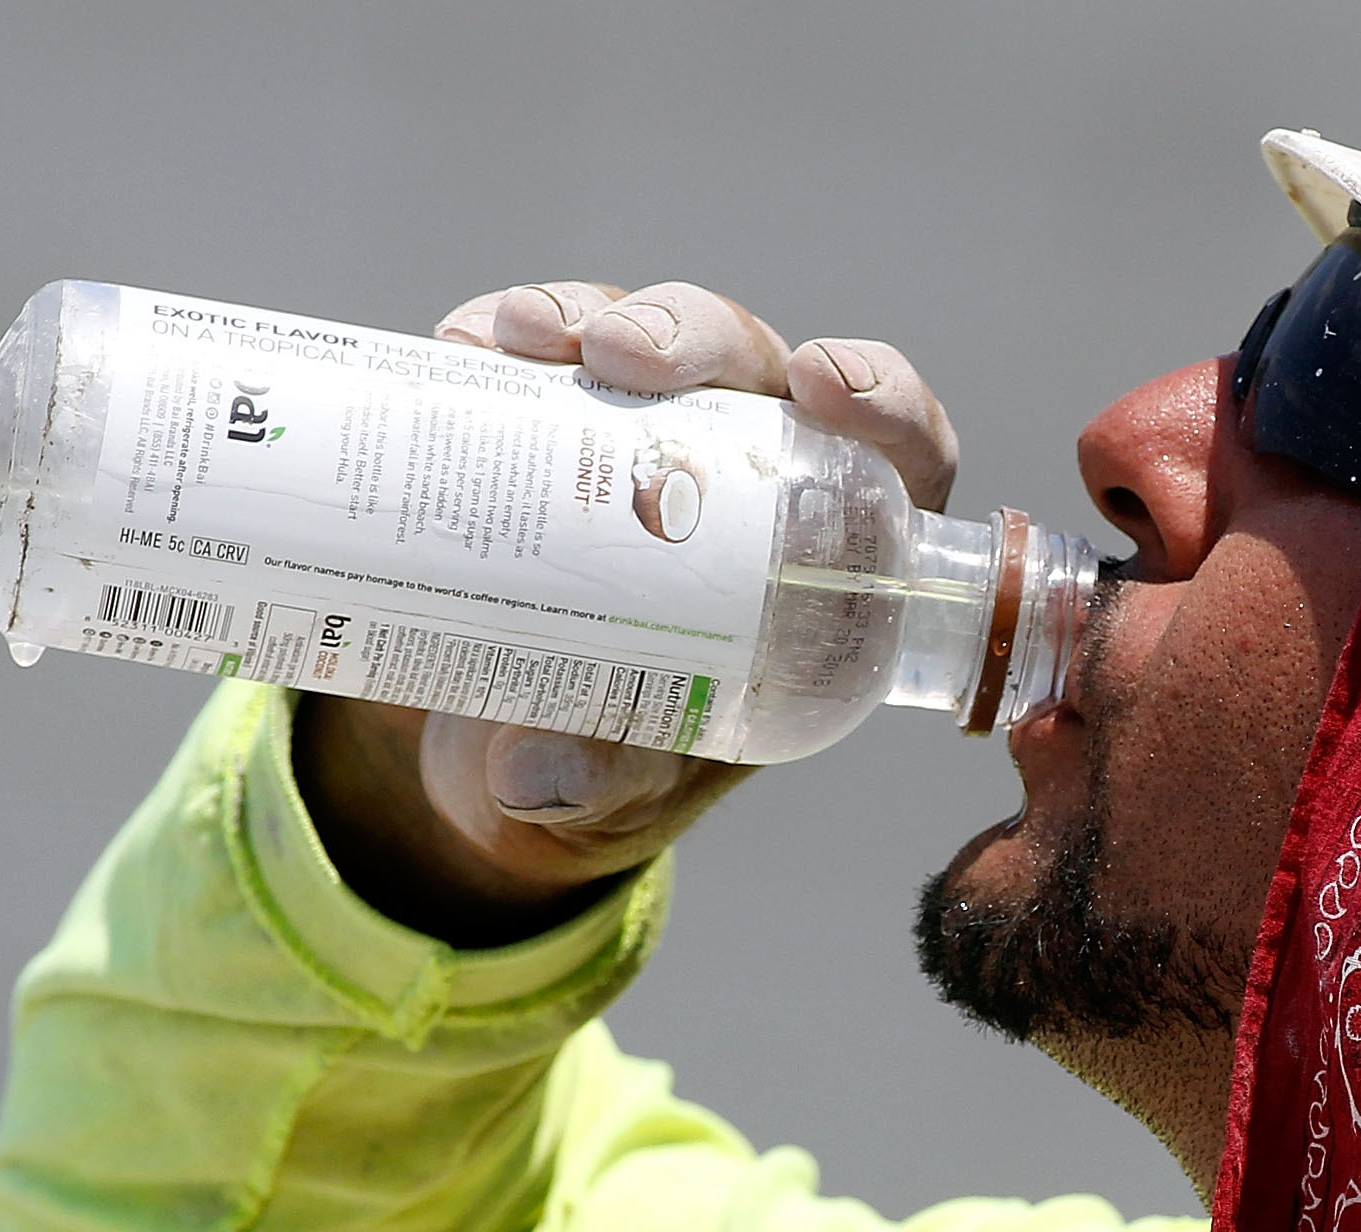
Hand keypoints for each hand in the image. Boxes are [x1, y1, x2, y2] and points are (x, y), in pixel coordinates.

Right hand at [295, 279, 960, 947]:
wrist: (505, 750)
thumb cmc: (621, 767)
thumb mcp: (621, 786)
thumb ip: (601, 781)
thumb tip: (534, 777)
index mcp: (827, 554)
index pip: (895, 447)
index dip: (878, 396)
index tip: (819, 381)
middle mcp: (753, 471)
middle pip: (756, 366)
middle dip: (695, 337)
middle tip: (621, 357)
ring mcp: (653, 432)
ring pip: (650, 339)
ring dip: (592, 316)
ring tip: (522, 339)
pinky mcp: (558, 419)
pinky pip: (545, 353)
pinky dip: (502, 337)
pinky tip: (464, 342)